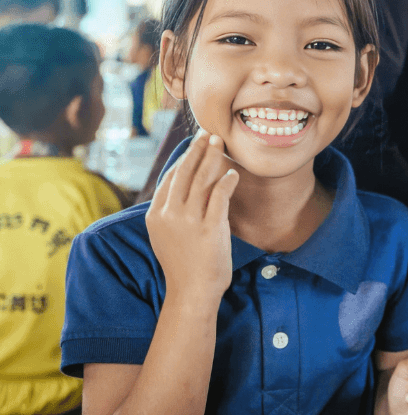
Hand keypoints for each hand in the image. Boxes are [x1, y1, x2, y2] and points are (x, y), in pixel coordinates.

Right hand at [146, 130, 238, 302]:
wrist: (192, 292)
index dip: (184, 157)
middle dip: (197, 149)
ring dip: (211, 157)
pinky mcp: (209, 228)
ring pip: (201, 179)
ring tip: (219, 142)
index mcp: (156, 214)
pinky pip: (219, 196)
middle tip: (208, 133)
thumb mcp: (167, 234)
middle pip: (185, 172)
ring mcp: (188, 221)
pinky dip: (226, 181)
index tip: (195, 144)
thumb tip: (184, 187)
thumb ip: (172, 212)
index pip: (172, 177)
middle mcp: (169, 214)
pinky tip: (232, 173)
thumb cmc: (184, 264)